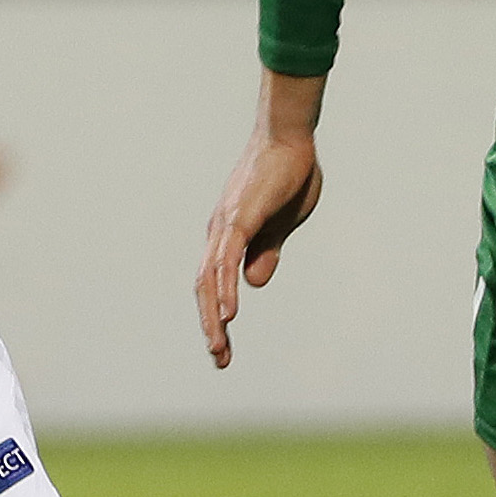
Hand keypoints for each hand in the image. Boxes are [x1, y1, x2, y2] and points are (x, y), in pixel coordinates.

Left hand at [192, 104, 325, 369]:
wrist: (290, 137)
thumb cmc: (288, 174)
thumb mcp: (281, 224)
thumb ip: (266, 252)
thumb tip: (253, 284)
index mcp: (229, 235)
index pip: (215, 284)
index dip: (217, 316)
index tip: (224, 347)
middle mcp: (219, 232)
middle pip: (205, 288)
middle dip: (211, 326)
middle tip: (220, 360)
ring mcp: (226, 225)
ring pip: (210, 279)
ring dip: (213, 317)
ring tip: (218, 348)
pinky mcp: (240, 217)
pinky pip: (227, 260)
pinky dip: (224, 289)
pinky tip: (229, 314)